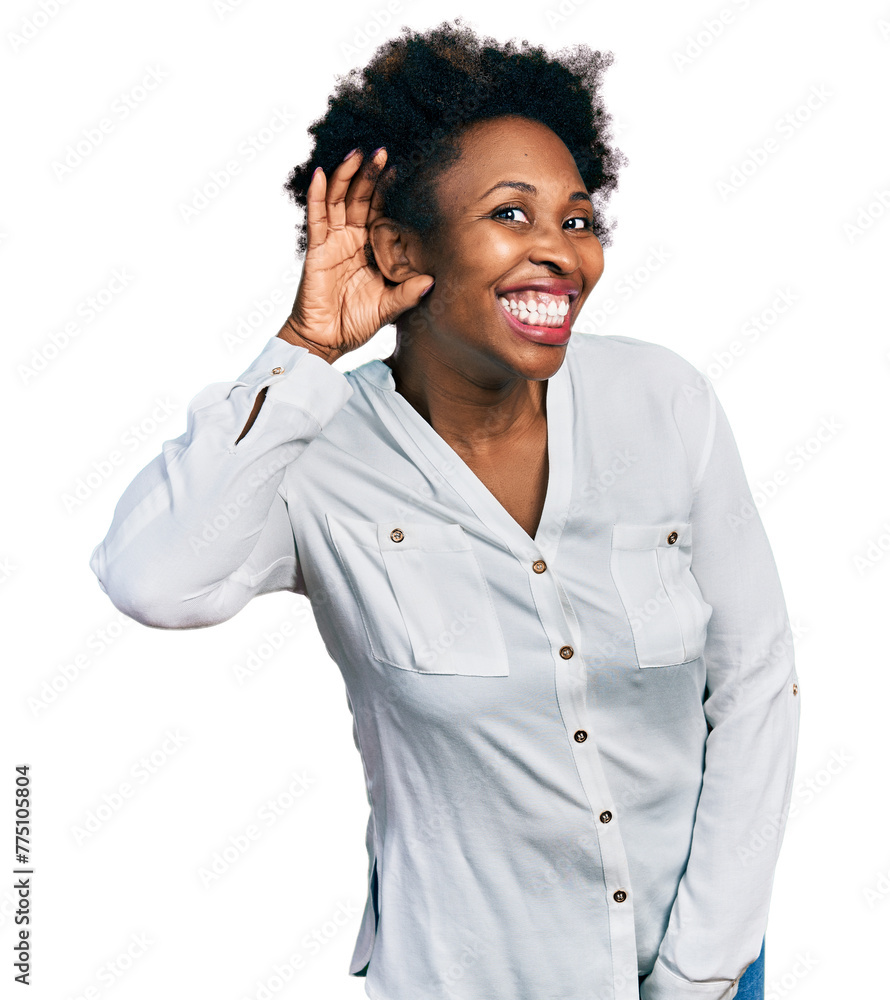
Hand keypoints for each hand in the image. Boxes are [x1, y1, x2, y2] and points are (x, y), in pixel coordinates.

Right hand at [278, 148, 433, 362]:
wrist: (326, 340)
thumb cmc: (355, 323)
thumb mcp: (389, 307)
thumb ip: (408, 293)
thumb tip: (432, 280)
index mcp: (368, 248)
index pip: (379, 211)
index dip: (388, 190)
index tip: (402, 168)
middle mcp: (350, 240)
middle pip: (359, 198)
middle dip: (369, 173)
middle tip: (382, 149)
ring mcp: (331, 242)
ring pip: (337, 199)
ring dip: (345, 175)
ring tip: (356, 153)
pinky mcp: (316, 250)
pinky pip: (316, 218)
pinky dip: (316, 195)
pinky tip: (319, 173)